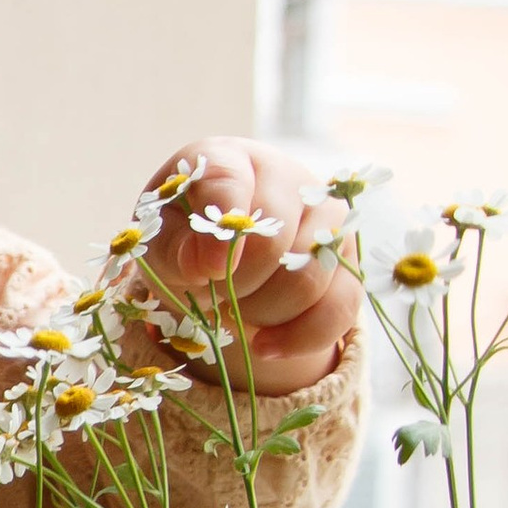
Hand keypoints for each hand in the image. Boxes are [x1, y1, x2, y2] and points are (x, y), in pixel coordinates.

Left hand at [135, 135, 360, 394]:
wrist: (219, 254)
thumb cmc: (184, 240)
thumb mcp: (160, 243)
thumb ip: (174, 249)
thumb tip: (207, 266)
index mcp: (229, 160)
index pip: (228, 182)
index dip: (220, 233)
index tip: (207, 272)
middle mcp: (288, 178)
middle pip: (273, 244)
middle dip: (235, 286)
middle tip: (212, 294)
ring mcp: (327, 218)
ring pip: (308, 281)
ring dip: (262, 313)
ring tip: (236, 309)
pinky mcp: (347, 262)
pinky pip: (338, 309)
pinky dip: (297, 338)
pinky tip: (264, 346)